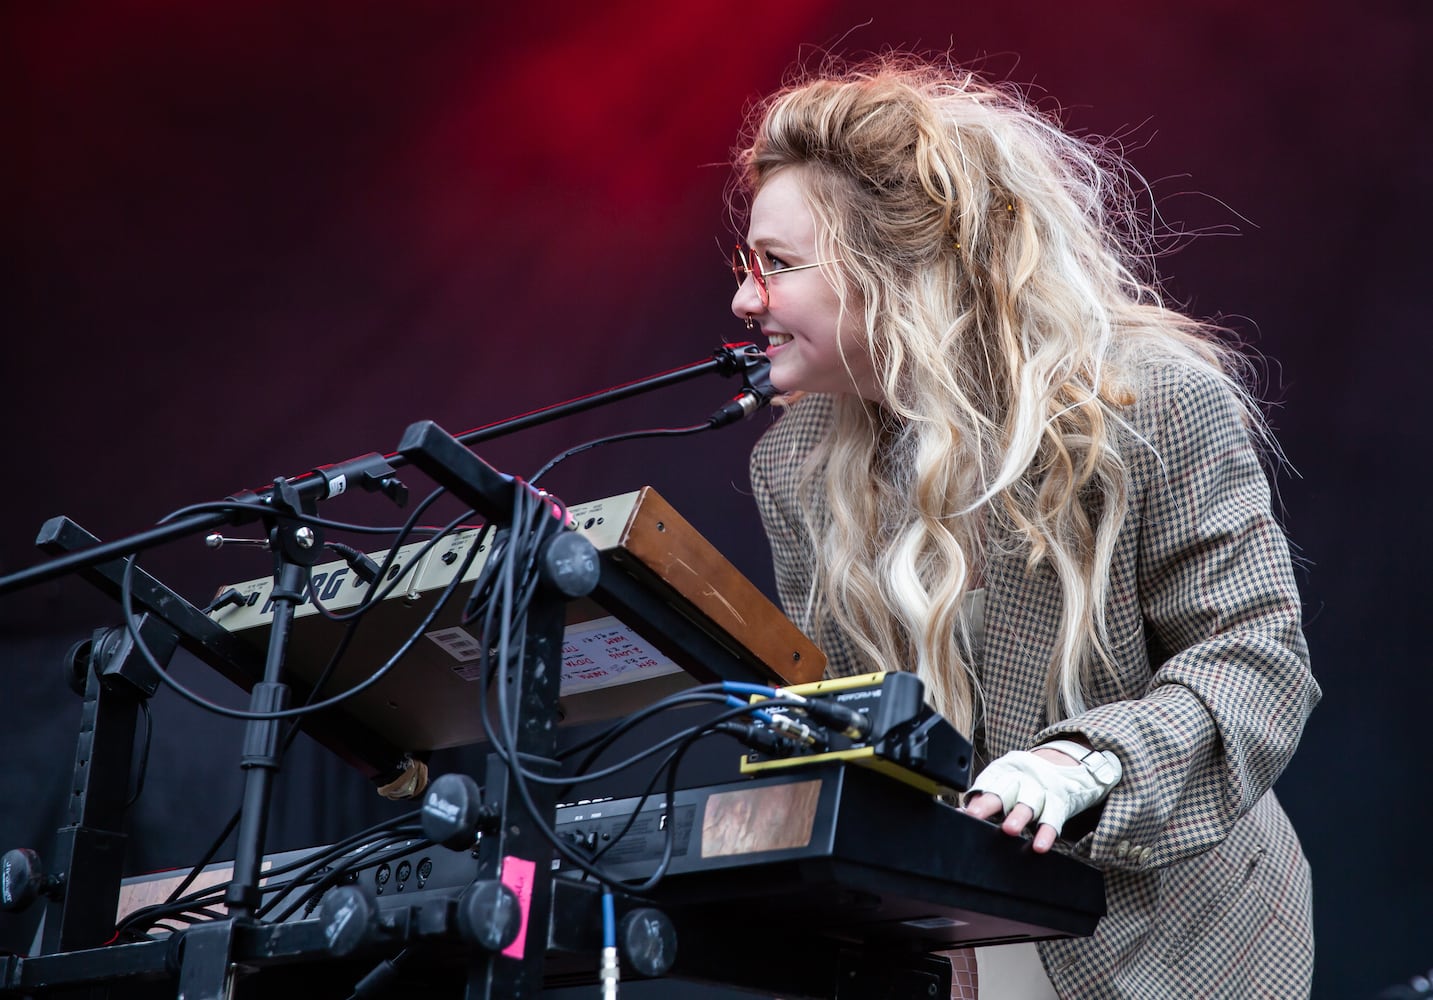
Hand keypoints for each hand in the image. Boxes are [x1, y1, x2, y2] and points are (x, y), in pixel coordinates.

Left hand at [961, 741, 1120, 853]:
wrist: (1063, 767)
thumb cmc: (1023, 782)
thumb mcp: (1005, 782)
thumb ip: (984, 797)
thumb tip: (959, 813)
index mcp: (1004, 772)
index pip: (987, 783)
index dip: (976, 797)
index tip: (967, 812)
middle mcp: (1021, 779)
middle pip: (1004, 790)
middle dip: (990, 803)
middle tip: (976, 814)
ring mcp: (1041, 791)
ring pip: (1029, 803)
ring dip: (1019, 816)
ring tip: (1009, 829)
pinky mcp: (1059, 803)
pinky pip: (1053, 819)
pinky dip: (1046, 833)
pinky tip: (1039, 846)